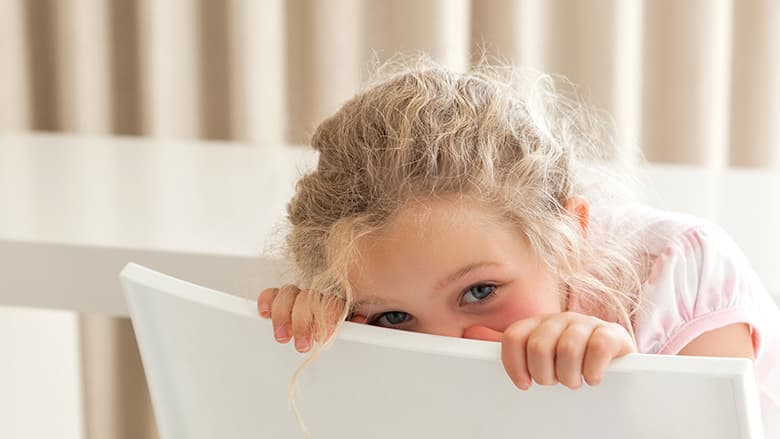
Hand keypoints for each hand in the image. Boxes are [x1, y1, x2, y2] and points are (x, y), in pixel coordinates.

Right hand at [257, 285, 358, 352]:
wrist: (349, 326)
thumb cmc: (354, 328)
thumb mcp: (363, 328)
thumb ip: (361, 324)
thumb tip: (359, 319)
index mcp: (340, 301)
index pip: (332, 301)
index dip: (326, 316)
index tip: (323, 335)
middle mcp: (320, 296)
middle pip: (308, 297)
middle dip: (303, 322)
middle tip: (302, 345)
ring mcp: (302, 298)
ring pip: (290, 293)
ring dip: (283, 315)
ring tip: (283, 337)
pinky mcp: (284, 303)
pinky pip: (274, 293)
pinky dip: (268, 300)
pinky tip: (265, 313)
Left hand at [463, 312, 634, 389]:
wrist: (614, 359)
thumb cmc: (570, 360)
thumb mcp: (537, 355)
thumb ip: (508, 347)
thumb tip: (470, 332)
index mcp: (537, 324)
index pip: (514, 337)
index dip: (514, 364)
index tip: (524, 383)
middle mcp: (559, 319)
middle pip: (539, 346)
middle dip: (545, 374)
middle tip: (555, 381)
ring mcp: (586, 324)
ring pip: (568, 349)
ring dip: (570, 376)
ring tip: (574, 381)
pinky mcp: (612, 333)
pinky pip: (598, 348)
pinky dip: (593, 370)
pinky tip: (593, 377)